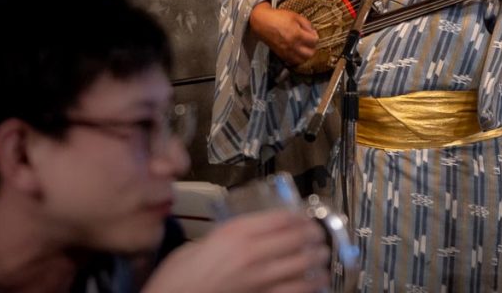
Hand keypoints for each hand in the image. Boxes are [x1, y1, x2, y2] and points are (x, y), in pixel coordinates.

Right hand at [144, 209, 330, 292]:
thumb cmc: (178, 274)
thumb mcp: (201, 242)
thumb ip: (228, 236)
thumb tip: (249, 233)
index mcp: (235, 232)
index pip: (280, 218)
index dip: (298, 216)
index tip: (305, 216)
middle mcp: (252, 253)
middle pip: (296, 239)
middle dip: (314, 236)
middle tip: (319, 235)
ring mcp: (258, 279)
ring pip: (301, 265)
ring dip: (317, 259)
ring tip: (323, 256)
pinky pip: (294, 292)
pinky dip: (310, 286)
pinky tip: (317, 282)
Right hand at [249, 2, 318, 65]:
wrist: (262, 22)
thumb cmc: (278, 17)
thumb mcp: (295, 16)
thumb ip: (306, 24)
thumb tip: (312, 31)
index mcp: (297, 34)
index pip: (314, 41)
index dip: (315, 36)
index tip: (312, 33)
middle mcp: (292, 45)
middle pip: (310, 53)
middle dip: (312, 47)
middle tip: (310, 41)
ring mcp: (286, 51)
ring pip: (302, 60)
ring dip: (305, 54)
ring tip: (304, 47)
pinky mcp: (281, 55)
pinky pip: (293, 61)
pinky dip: (297, 58)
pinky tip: (297, 51)